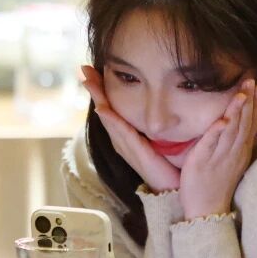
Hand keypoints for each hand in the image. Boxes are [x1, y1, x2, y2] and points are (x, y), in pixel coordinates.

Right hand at [81, 65, 180, 192]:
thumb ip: (154, 123)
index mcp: (125, 135)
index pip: (111, 108)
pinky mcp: (134, 153)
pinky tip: (104, 108)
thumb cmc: (165, 164)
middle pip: (104, 110)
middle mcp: (121, 140)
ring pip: (109, 118)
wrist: (171, 188)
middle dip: (95, 89)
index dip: (101, 90)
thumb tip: (160, 104)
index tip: (93, 70)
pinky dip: (111, 120)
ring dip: (98, 99)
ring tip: (89, 81)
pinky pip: (121, 133)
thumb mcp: (156, 138)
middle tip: (85, 69)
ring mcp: (125, 146)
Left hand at [178, 80, 256, 219]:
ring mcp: (220, 157)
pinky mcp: (203, 162)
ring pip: (232, 131)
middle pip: (244, 123)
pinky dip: (218, 132)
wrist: (207, 210)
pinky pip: (212, 144)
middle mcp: (234, 153)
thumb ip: (234, 143)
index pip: (251, 124)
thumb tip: (235, 125)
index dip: (256, 105)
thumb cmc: (216, 185)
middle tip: (253, 80)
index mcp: (240, 152)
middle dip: (249, 101)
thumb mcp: (231, 162)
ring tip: (242, 93)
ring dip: (237, 111)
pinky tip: (223, 119)